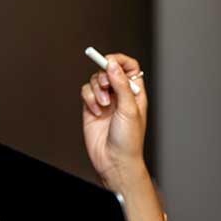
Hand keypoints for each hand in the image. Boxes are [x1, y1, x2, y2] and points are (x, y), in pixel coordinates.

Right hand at [80, 52, 147, 188]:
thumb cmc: (129, 139)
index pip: (129, 66)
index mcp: (135, 92)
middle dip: (104, 76)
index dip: (119, 60)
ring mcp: (105, 101)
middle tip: (106, 87)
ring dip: (97, 90)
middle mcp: (120, 94)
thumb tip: (112, 64)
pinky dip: (89, 99)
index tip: (109, 61)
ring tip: (103, 105)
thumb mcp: (129, 108)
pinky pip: (86, 92)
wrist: (114, 160)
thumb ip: (121, 84)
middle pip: (108, 70)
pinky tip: (96, 112)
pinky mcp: (92, 108)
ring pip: (95, 80)